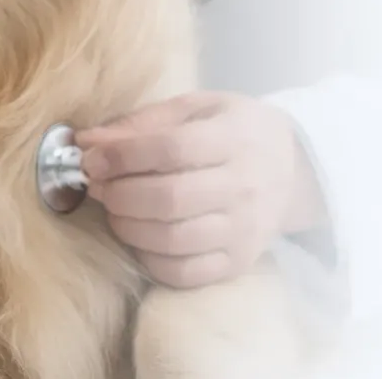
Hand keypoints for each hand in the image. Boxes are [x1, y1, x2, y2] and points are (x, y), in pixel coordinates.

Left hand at [76, 92, 327, 288]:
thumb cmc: (236, 131)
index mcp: (234, 138)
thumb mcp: (198, 108)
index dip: (123, 156)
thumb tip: (86, 140)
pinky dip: (150, 259)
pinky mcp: (239, 262)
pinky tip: (140, 238)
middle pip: (169, 199)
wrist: (295, 170)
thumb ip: (143, 122)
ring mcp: (244, 230)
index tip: (91, 158)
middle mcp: (244, 187)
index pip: (172, 149)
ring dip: (128, 227)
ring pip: (173, 240)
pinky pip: (185, 273)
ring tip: (115, 210)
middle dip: (119, 195)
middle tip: (98, 186)